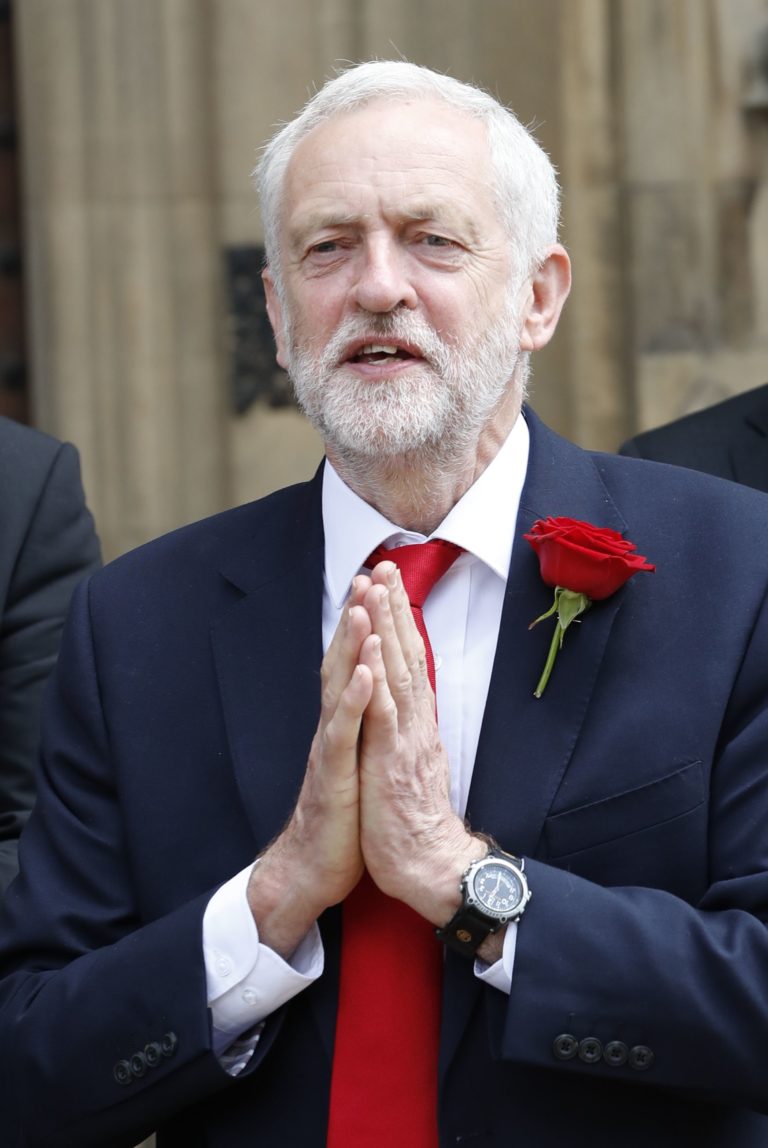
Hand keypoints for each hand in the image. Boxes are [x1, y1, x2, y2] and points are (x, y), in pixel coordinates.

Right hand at [246, 576, 373, 957]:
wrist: (311, 870)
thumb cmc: (339, 817)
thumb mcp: (356, 763)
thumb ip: (361, 726)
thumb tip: (373, 695)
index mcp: (343, 724)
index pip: (353, 662)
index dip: (365, 623)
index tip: (378, 583)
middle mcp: (332, 729)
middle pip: (342, 661)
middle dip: (356, 616)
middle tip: (367, 573)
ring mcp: (329, 750)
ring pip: (338, 687)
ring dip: (351, 646)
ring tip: (362, 606)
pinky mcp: (331, 778)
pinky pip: (343, 733)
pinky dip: (353, 701)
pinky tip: (363, 674)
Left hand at [357, 562, 482, 923]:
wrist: (431, 867)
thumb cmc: (415, 823)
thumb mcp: (412, 766)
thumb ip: (409, 732)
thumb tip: (408, 706)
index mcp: (416, 725)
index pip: (410, 662)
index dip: (399, 622)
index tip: (390, 585)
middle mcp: (414, 723)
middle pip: (406, 655)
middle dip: (393, 608)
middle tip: (385, 566)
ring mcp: (404, 740)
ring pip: (395, 674)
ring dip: (385, 629)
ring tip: (377, 589)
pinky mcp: (391, 762)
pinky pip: (382, 715)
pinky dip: (375, 680)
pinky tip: (368, 651)